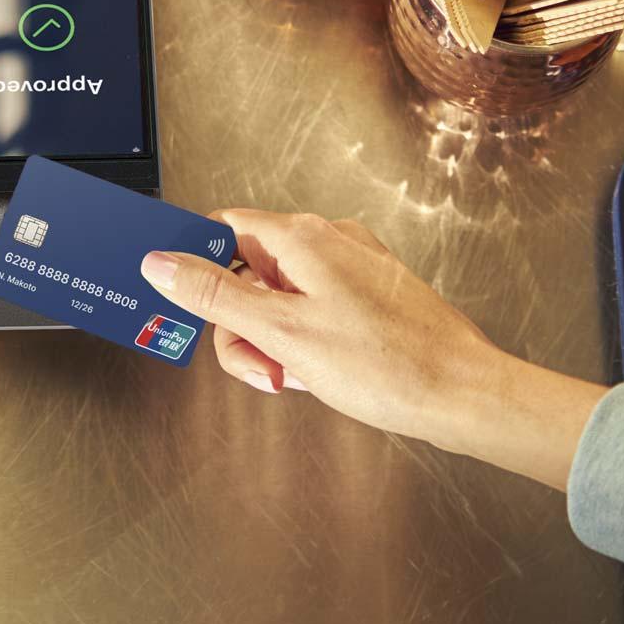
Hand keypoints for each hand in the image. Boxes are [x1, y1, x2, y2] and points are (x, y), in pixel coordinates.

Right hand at [140, 211, 604, 489]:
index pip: (222, 229)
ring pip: (277, 298)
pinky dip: (301, 344)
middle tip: (260, 367)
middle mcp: (327, 241)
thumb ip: (215, 295)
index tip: (184, 304)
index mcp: (302, 238)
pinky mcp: (367, 297)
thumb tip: (161, 263)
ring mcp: (350, 268)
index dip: (196, 266)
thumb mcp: (282, 333)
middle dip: (240, 325)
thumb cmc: (387, 366)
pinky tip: (317, 374)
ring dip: (270, 342)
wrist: (462, 394)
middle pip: (247, 271)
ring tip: (294, 377)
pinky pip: (310, 311)